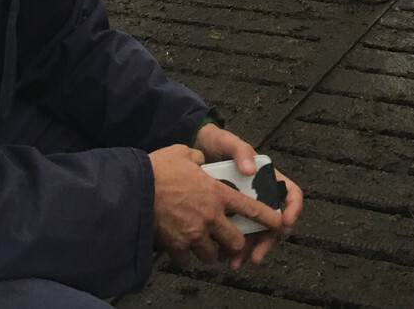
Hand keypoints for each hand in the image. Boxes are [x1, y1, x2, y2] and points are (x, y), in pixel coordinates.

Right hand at [148, 144, 283, 266]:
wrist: (135, 188)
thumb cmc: (159, 168)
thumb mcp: (184, 153)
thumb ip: (198, 159)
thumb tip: (200, 161)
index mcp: (217, 193)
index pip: (251, 208)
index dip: (267, 218)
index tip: (277, 224)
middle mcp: (210, 217)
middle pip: (234, 241)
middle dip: (235, 244)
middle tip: (229, 240)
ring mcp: (194, 233)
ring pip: (212, 255)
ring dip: (210, 252)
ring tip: (203, 246)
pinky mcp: (176, 245)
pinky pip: (188, 260)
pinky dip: (187, 256)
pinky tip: (182, 248)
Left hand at [192, 126, 303, 269]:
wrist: (194, 150)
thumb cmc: (216, 143)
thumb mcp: (228, 142)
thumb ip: (241, 151)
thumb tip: (250, 169)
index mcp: (267, 178)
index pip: (291, 194)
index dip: (294, 210)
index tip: (285, 224)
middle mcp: (261, 195)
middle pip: (273, 223)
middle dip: (266, 242)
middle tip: (256, 256)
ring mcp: (246, 208)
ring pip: (255, 234)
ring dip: (248, 251)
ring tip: (234, 263)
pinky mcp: (230, 215)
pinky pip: (236, 235)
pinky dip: (232, 248)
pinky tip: (222, 256)